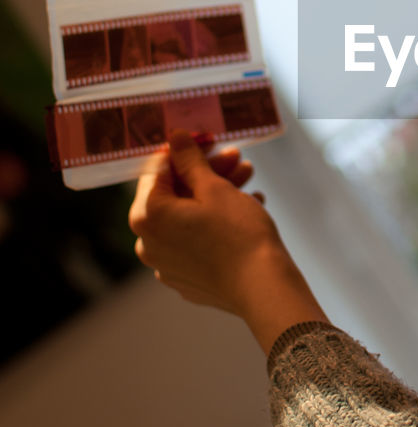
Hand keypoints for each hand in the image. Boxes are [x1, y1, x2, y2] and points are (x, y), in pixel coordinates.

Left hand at [130, 132, 326, 349]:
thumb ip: (189, 160)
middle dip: (206, 173)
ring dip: (215, 195)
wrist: (263, 288)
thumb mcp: (214, 187)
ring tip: (248, 179)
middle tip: (236, 158)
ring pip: (186, 218)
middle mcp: (148, 243)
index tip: (207, 141)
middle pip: (173, 195)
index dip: (184, 151)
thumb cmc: (238, 234)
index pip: (156, 171)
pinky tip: (245, 208)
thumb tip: (174, 138)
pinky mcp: (185, 279)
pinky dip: (213, 223)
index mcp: (146, 216)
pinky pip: (194, 241)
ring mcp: (166, 265)